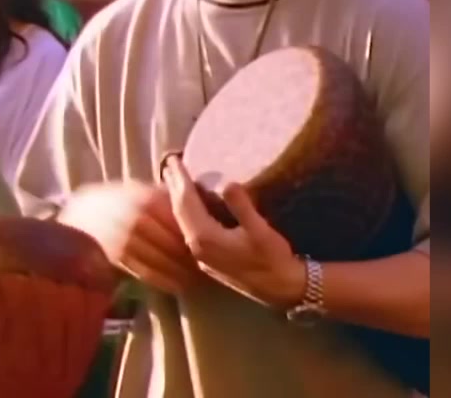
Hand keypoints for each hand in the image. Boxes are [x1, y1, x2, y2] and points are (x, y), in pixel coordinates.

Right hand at [58, 180, 203, 294]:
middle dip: (193, 257)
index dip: (199, 235)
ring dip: (182, 273)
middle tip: (210, 268)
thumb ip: (169, 197)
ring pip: (163, 260)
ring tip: (197, 280)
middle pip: (175, 243)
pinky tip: (178, 286)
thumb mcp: (143, 190)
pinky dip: (164, 281)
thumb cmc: (121, 202)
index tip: (214, 245)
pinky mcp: (117, 257)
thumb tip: (204, 201)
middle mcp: (137, 217)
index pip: (182, 221)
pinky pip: (147, 273)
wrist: (84, 214)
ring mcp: (126, 238)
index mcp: (147, 198)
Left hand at [162, 155, 305, 307]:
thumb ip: (242, 207)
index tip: (173, 159)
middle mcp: (196, 247)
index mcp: (205, 237)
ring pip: (182, 221)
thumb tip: (229, 183)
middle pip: (179, 211)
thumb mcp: (261, 230)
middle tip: (169, 163)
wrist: (281, 290)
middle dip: (174, 186)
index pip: (186, 202)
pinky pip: (189, 229)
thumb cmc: (273, 259)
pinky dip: (186, 213)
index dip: (179, 179)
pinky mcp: (207, 259)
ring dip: (178, 199)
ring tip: (175, 180)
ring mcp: (200, 255)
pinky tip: (189, 205)